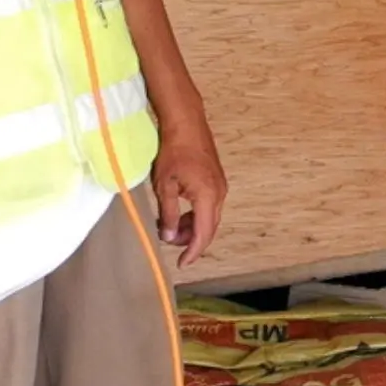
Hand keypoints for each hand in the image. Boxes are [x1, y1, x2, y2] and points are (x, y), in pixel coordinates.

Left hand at [150, 116, 226, 267]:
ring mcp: (220, 185)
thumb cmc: (173, 151)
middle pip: (209, 227)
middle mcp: (219, 194)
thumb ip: (169, 214)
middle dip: (192, 239)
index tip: (182, 263)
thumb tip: (170, 237)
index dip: (193, 251)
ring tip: (172, 226)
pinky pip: (209, 204)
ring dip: (193, 226)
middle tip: (171, 242)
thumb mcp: (165, 185)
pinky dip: (196, 213)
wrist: (186, 122)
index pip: (203, 234)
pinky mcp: (216, 179)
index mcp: (208, 197)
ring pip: (209, 216)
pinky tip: (181, 209)